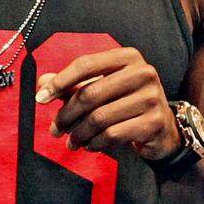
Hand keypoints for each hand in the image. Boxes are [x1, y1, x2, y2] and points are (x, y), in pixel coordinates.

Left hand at [35, 47, 181, 159]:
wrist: (162, 126)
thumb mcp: (103, 87)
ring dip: (79, 133)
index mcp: (128, 57)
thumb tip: (42, 82)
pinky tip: (90, 146)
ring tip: (71, 142)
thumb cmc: (126, 102)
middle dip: (67, 115)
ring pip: (100, 118)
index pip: (86, 64)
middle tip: (54, 130)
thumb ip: (74, 83)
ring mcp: (151, 97)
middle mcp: (143, 72)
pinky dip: (95, 143)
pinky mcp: (154, 122)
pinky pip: (112, 134)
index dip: (60, 81)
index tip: (41, 99)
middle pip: (91, 93)